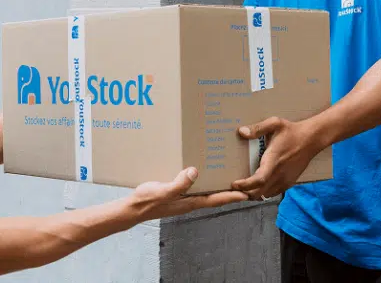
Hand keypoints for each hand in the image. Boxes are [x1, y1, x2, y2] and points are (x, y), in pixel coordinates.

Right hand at [127, 167, 247, 220]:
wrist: (133, 208)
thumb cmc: (147, 201)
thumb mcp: (163, 192)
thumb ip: (178, 184)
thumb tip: (194, 172)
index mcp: (190, 202)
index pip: (216, 200)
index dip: (232, 197)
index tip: (247, 194)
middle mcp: (190, 201)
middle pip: (215, 197)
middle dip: (229, 193)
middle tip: (244, 185)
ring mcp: (183, 198)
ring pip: (206, 193)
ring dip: (218, 187)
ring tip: (228, 178)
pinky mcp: (176, 194)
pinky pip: (195, 188)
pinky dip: (203, 182)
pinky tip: (202, 174)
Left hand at [231, 117, 321, 200]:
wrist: (312, 139)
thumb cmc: (292, 131)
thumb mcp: (275, 124)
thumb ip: (258, 128)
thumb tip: (242, 131)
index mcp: (274, 160)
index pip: (258, 180)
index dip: (245, 185)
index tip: (234, 183)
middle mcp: (279, 174)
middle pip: (259, 192)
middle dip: (245, 192)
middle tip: (234, 187)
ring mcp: (285, 180)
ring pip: (266, 195)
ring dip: (254, 193)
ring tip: (244, 186)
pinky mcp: (289, 182)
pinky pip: (274, 193)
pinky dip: (264, 192)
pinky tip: (258, 185)